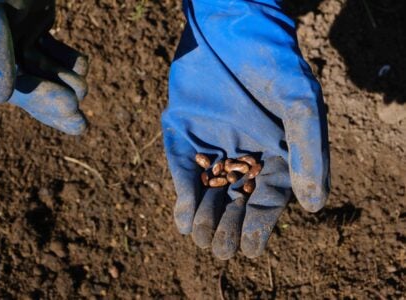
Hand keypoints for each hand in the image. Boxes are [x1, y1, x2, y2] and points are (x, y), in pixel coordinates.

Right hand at [0, 0, 87, 133]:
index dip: (40, 99)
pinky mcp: (38, 23)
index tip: (70, 107)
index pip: (12, 81)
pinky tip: (80, 63)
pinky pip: (53, 51)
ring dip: (65, 83)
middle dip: (54, 106)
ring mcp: (20, 33)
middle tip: (81, 126)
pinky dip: (68, 61)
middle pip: (29, 85)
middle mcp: (0, 42)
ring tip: (82, 88)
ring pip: (45, 72)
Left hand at [162, 0, 329, 258]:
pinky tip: (182, 219)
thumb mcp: (299, 102)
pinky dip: (182, 192)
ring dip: (205, 216)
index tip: (248, 250)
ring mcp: (213, 143)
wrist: (227, 26)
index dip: (258, 225)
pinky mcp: (185, 132)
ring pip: (209, 189)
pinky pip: (183, 167)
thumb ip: (307, 151)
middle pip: (236, 199)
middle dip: (228, 226)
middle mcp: (244, 151)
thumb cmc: (270, 60)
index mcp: (276, 151)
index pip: (268, 197)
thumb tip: (314, 205)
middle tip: (220, 250)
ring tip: (201, 240)